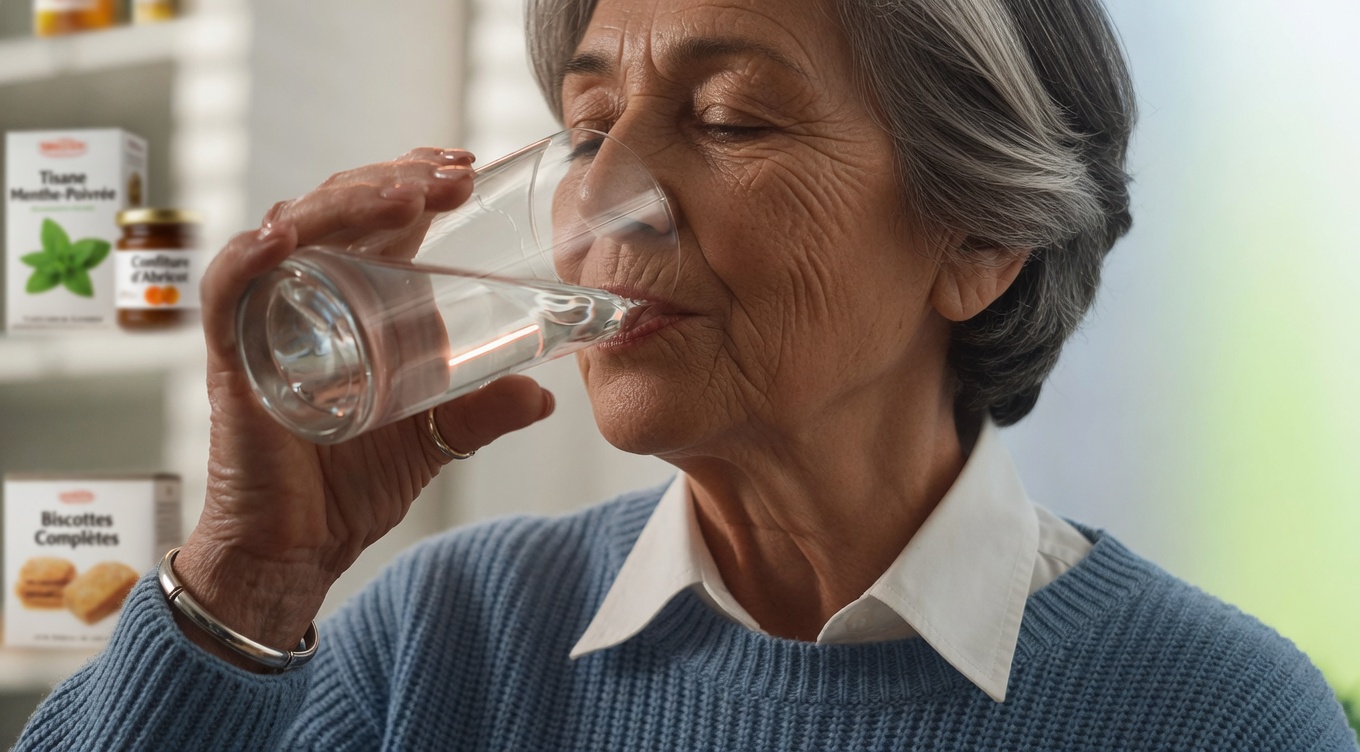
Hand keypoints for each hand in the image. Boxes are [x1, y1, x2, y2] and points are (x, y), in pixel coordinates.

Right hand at [173, 149, 555, 666]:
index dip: (415, 182)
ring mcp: (268, 321)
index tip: (466, 171)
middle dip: (394, 180)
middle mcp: (308, 296)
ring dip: (345, 203)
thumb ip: (484, 411)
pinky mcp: (234, 358)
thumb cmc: (351, 486)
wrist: (300, 550)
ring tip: (403, 195)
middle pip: (340, 208)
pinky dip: (248, 259)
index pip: (379, 216)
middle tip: (451, 177)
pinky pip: (227, 291)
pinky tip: (282, 237)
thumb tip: (544, 396)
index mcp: (357, 301)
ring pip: (291, 230)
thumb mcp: (436, 439)